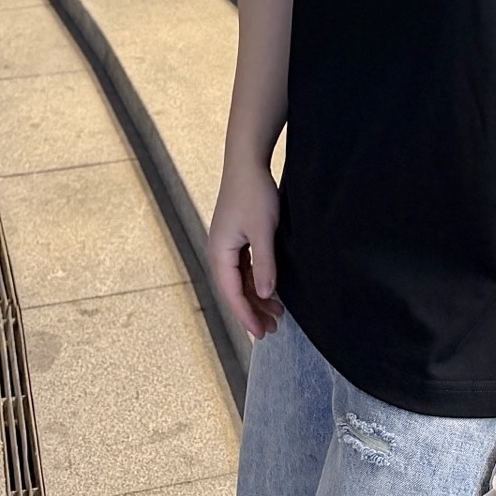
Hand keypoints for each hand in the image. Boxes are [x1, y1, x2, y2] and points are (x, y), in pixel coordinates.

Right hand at [208, 160, 283, 337]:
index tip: (261, 333)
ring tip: (276, 313)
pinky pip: (244, 268)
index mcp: (220, 253)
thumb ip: (264, 264)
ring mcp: (227, 245)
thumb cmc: (253, 193)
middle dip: (252, 310)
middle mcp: (219, 252)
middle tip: (272, 329)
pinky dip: (257, 280)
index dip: (246, 316)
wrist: (247, 162)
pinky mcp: (236, 237)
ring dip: (256, 297)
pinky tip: (270, 289)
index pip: (231, 293)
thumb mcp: (262, 231)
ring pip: (240, 280)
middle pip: (234, 290)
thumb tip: (265, 295)